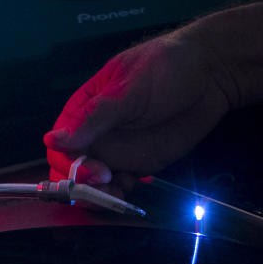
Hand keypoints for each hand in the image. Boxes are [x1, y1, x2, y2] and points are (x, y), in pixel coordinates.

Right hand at [44, 27, 232, 191]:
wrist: (209, 75)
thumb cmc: (166, 68)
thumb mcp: (128, 90)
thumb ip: (92, 118)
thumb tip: (53, 139)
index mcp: (84, 110)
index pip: (60, 146)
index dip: (68, 164)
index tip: (93, 171)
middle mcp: (96, 134)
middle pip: (72, 170)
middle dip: (82, 186)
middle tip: (106, 187)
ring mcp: (117, 151)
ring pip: (94, 184)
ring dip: (100, 196)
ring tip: (120, 194)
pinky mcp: (139, 164)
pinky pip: (120, 186)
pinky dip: (122, 195)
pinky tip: (135, 186)